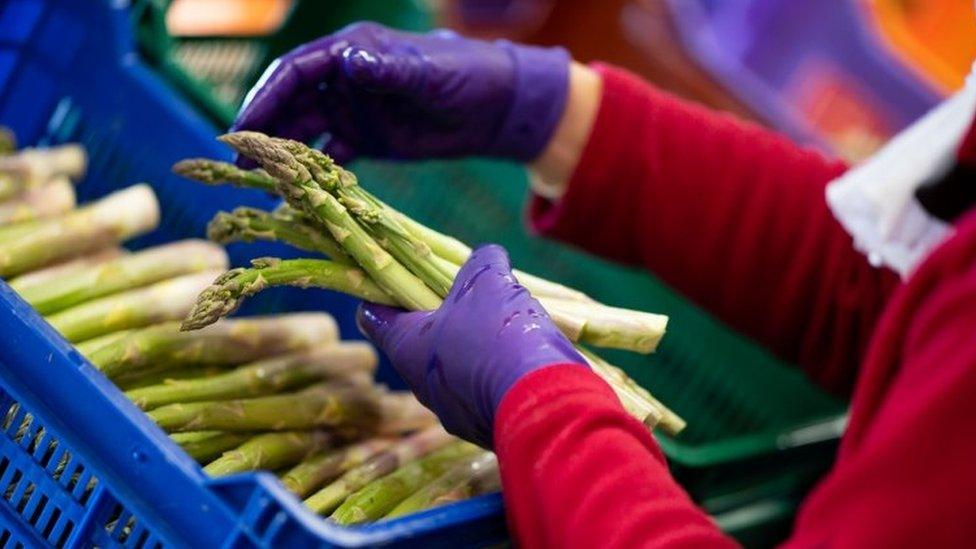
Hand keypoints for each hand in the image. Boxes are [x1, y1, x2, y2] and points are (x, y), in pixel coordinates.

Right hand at [232, 22, 569, 162]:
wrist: (496, 108)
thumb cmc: (466, 75)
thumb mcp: (428, 71)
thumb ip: (389, 68)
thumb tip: (348, 61)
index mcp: (352, 52)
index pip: (295, 72)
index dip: (265, 97)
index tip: (243, 127)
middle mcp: (344, 79)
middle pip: (290, 101)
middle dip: (262, 127)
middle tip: (237, 158)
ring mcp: (353, 109)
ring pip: (304, 129)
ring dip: (282, 152)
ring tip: (259, 179)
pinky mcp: (366, 137)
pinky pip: (330, 154)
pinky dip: (314, 171)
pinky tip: (299, 193)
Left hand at [357, 244, 586, 447]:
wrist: (540, 402)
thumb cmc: (499, 334)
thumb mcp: (489, 280)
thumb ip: (482, 261)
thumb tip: (487, 256)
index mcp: (406, 347)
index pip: (374, 315)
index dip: (384, 292)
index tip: (402, 278)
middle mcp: (420, 384)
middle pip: (421, 341)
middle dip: (444, 317)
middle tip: (470, 297)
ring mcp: (452, 411)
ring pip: (455, 369)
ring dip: (474, 348)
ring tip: (506, 328)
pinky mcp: (483, 428)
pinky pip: (484, 392)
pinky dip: (497, 374)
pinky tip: (522, 359)